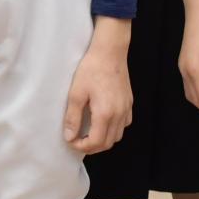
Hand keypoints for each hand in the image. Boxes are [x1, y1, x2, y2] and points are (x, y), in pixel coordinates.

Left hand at [64, 19, 133, 152]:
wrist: (110, 51)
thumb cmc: (91, 69)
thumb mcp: (76, 93)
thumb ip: (72, 117)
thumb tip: (69, 137)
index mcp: (105, 114)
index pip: (96, 142)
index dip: (82, 147)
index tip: (71, 141)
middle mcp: (119, 115)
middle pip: (108, 143)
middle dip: (92, 147)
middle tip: (78, 140)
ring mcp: (126, 109)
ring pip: (117, 136)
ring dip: (103, 139)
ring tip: (90, 133)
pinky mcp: (129, 102)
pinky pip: (124, 124)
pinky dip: (114, 129)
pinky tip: (104, 121)